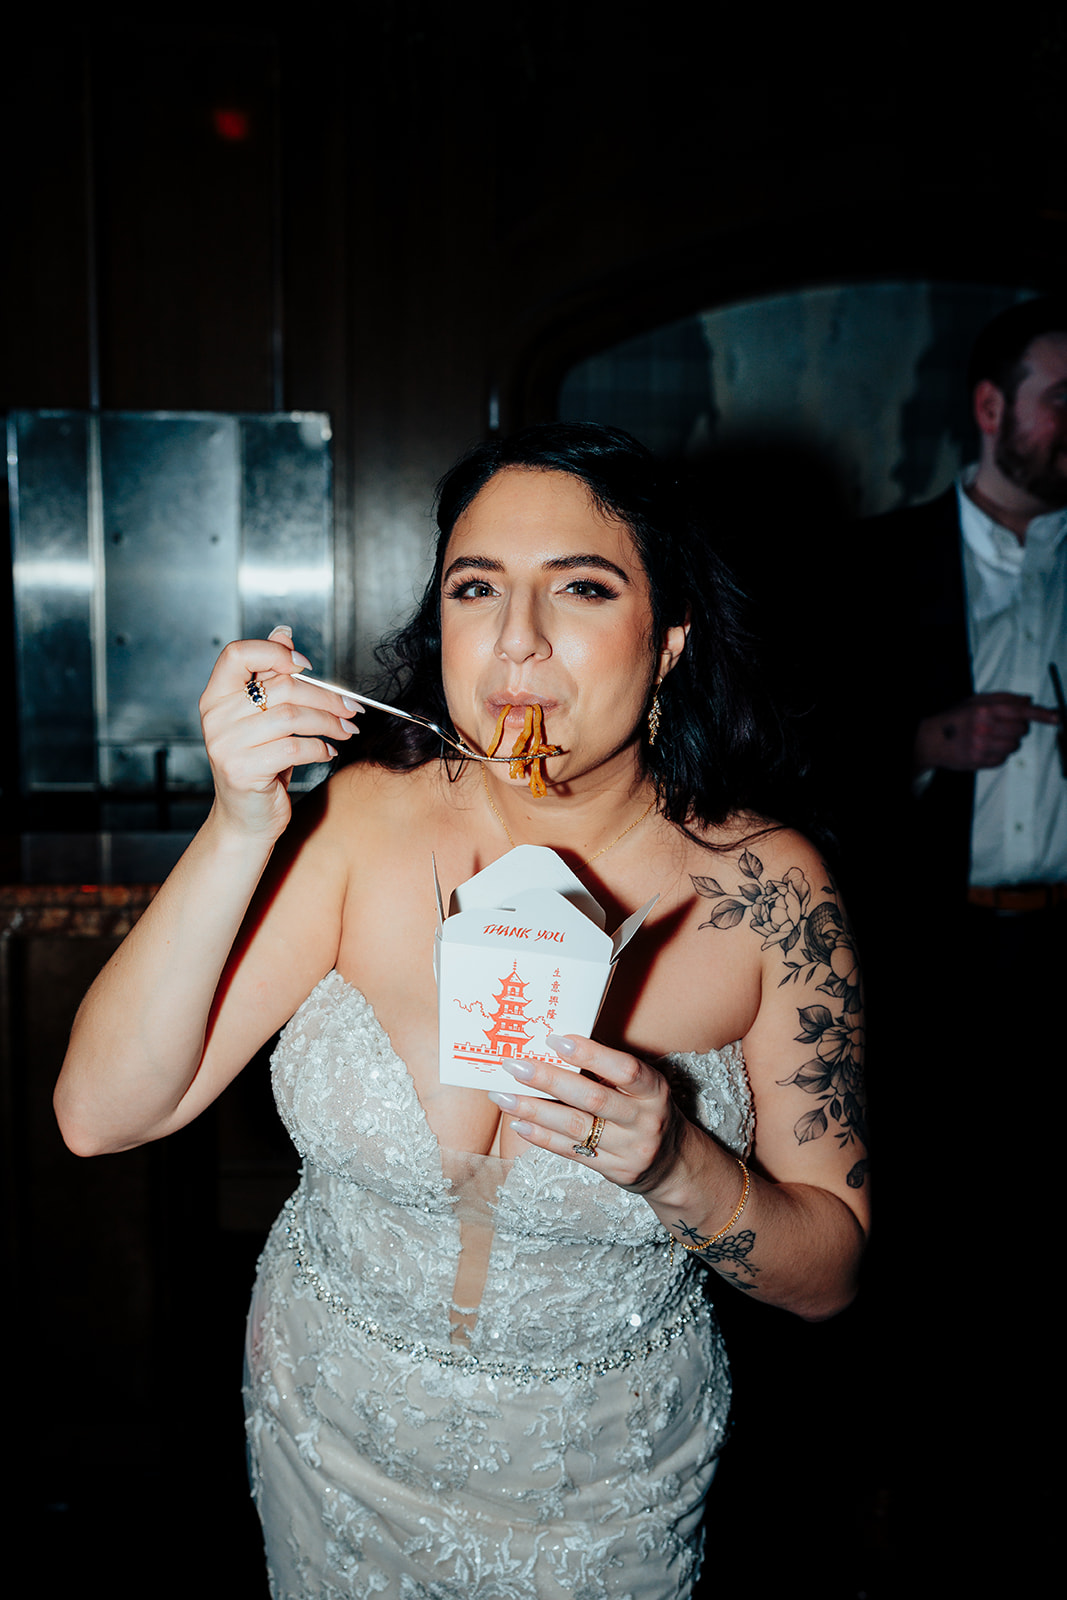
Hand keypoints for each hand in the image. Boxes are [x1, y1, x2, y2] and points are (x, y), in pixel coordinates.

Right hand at [199, 626, 360, 840]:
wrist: (245, 819)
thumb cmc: (258, 764)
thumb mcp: (262, 716)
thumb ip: (270, 675)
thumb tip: (285, 633)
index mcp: (216, 696)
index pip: (237, 654)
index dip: (274, 652)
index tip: (307, 666)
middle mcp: (215, 717)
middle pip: (281, 686)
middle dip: (326, 695)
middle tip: (350, 707)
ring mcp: (225, 745)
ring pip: (292, 716)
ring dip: (329, 722)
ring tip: (345, 730)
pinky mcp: (242, 770)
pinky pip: (294, 748)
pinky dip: (320, 748)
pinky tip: (327, 752)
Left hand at [488, 1033, 686, 1195]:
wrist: (673, 1165)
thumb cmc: (647, 1112)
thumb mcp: (643, 1088)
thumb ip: (610, 1072)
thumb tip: (556, 1048)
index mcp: (654, 1090)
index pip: (624, 1070)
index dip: (590, 1054)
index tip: (554, 1040)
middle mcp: (645, 1120)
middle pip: (592, 1098)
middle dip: (549, 1079)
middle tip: (515, 1066)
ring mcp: (630, 1149)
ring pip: (576, 1127)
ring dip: (534, 1109)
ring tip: (503, 1096)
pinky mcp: (615, 1171)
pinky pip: (572, 1151)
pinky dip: (542, 1136)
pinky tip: (519, 1122)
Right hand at [914, 692, 1059, 772]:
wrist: (931, 740)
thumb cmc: (955, 718)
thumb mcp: (976, 701)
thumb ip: (1004, 698)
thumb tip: (1029, 700)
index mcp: (985, 709)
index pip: (1021, 711)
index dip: (1042, 714)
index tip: (1056, 717)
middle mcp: (984, 728)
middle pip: (1021, 730)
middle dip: (1018, 728)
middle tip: (1004, 726)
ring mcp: (982, 746)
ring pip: (1015, 746)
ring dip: (1009, 742)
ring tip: (992, 738)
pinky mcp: (980, 761)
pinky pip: (1004, 759)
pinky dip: (999, 754)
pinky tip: (985, 748)